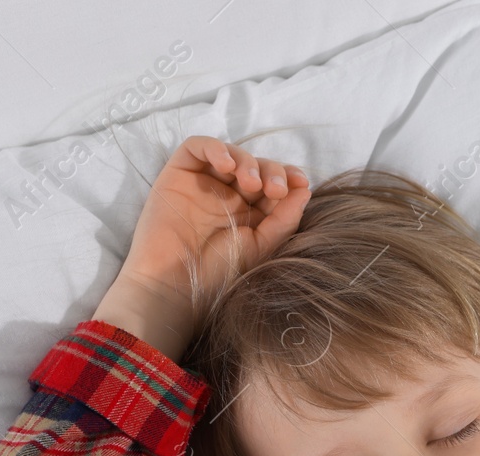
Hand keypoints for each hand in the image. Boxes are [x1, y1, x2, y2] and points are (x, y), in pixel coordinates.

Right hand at [96, 136, 310, 360]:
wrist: (175, 284)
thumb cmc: (218, 273)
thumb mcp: (261, 246)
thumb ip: (283, 219)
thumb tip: (305, 189)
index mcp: (251, 214)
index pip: (274, 185)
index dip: (289, 178)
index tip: (301, 183)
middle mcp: (228, 196)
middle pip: (256, 167)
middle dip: (271, 171)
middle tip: (274, 189)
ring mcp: (204, 184)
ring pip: (231, 154)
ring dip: (247, 162)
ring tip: (251, 182)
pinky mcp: (179, 174)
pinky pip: (197, 147)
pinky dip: (215, 148)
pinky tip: (226, 165)